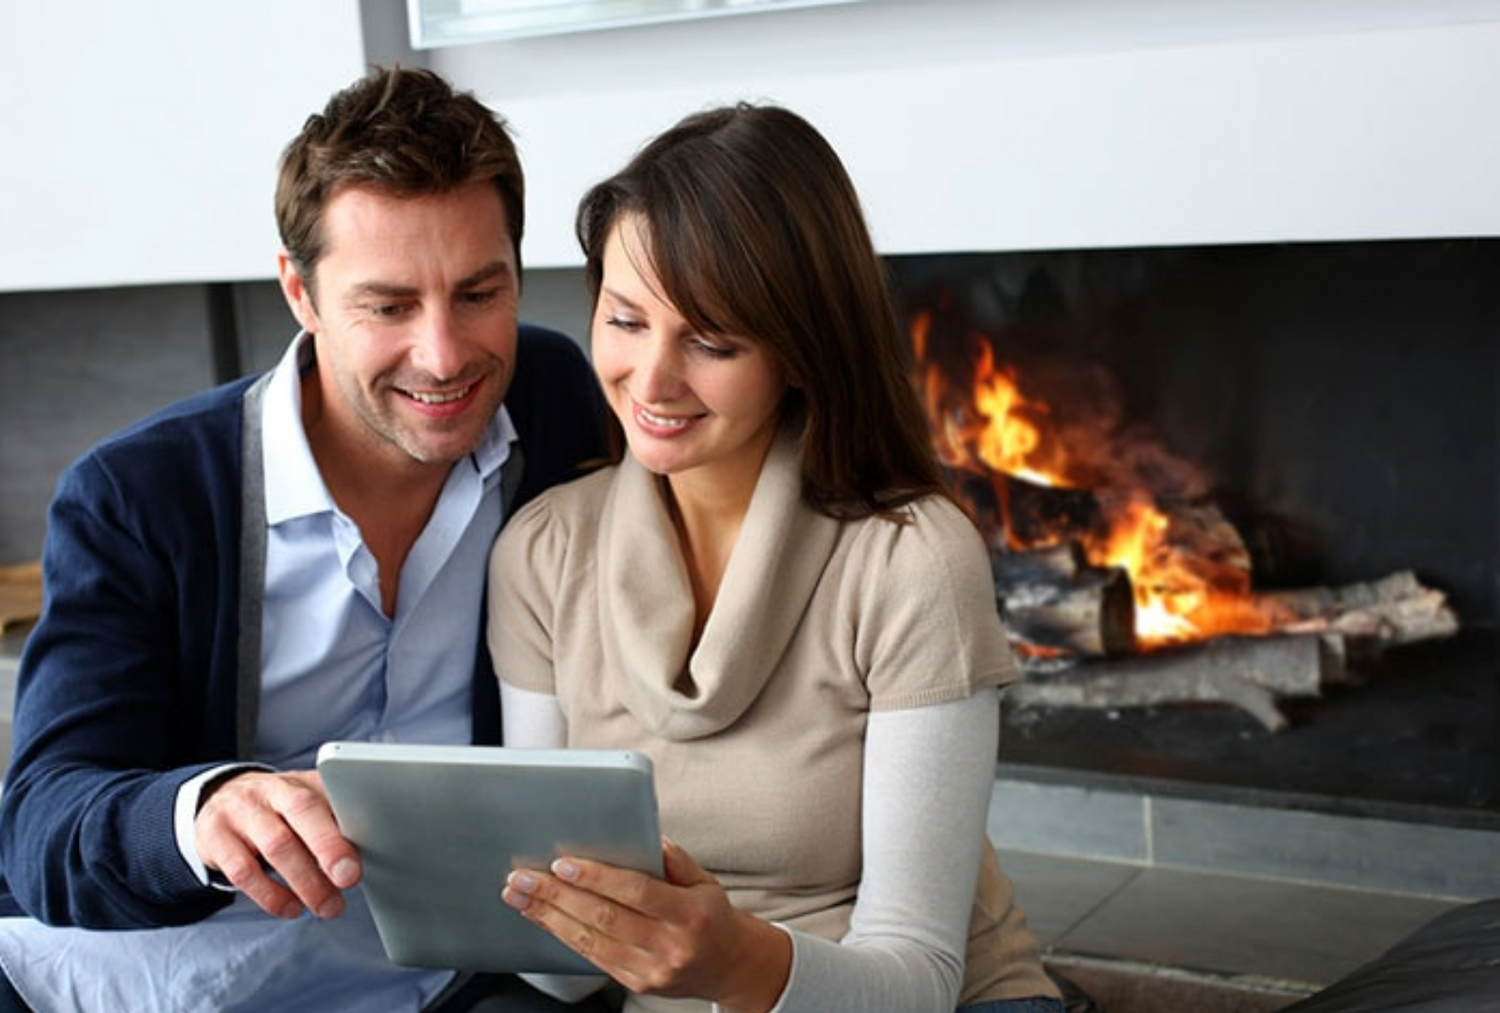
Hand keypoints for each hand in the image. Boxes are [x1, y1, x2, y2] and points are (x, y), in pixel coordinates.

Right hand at [193, 769, 360, 920]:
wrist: (220, 799)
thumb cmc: (279, 808)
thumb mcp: (306, 803)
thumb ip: (334, 821)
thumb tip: (374, 849)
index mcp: (299, 780)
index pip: (326, 794)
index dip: (345, 822)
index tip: (361, 853)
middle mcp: (268, 790)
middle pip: (301, 813)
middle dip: (329, 849)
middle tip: (349, 880)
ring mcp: (239, 812)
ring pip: (276, 846)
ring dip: (306, 882)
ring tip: (328, 906)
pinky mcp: (214, 838)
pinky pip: (243, 872)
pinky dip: (271, 896)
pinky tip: (292, 908)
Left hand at [503, 838, 790, 1012]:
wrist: (729, 966)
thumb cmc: (711, 916)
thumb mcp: (706, 882)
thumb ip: (678, 861)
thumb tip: (650, 840)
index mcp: (689, 914)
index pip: (636, 892)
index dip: (597, 878)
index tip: (562, 864)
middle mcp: (670, 946)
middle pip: (604, 918)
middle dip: (557, 896)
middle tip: (523, 878)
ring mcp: (652, 970)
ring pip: (590, 942)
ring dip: (549, 917)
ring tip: (519, 896)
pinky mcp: (637, 985)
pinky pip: (593, 958)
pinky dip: (563, 935)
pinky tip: (543, 918)